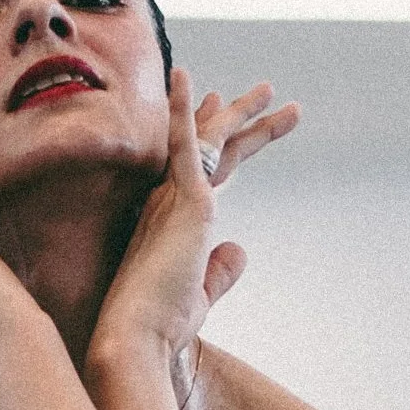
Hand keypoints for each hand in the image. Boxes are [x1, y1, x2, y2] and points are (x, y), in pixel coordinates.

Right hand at [92, 69, 299, 361]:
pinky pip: (184, 142)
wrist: (137, 335)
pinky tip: (186, 74)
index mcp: (169, 220)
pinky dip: (185, 108)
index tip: (223, 109)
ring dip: (245, 114)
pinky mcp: (181, 199)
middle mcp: (167, 200)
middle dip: (239, 121)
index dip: (216, 141)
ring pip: (214, 141)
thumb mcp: (202, 295)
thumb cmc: (161, 324)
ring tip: (272, 89)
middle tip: (266, 92)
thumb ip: (221, 269)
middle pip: (212, 149)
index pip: (199, 169)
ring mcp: (172, 196)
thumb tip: (239, 248)